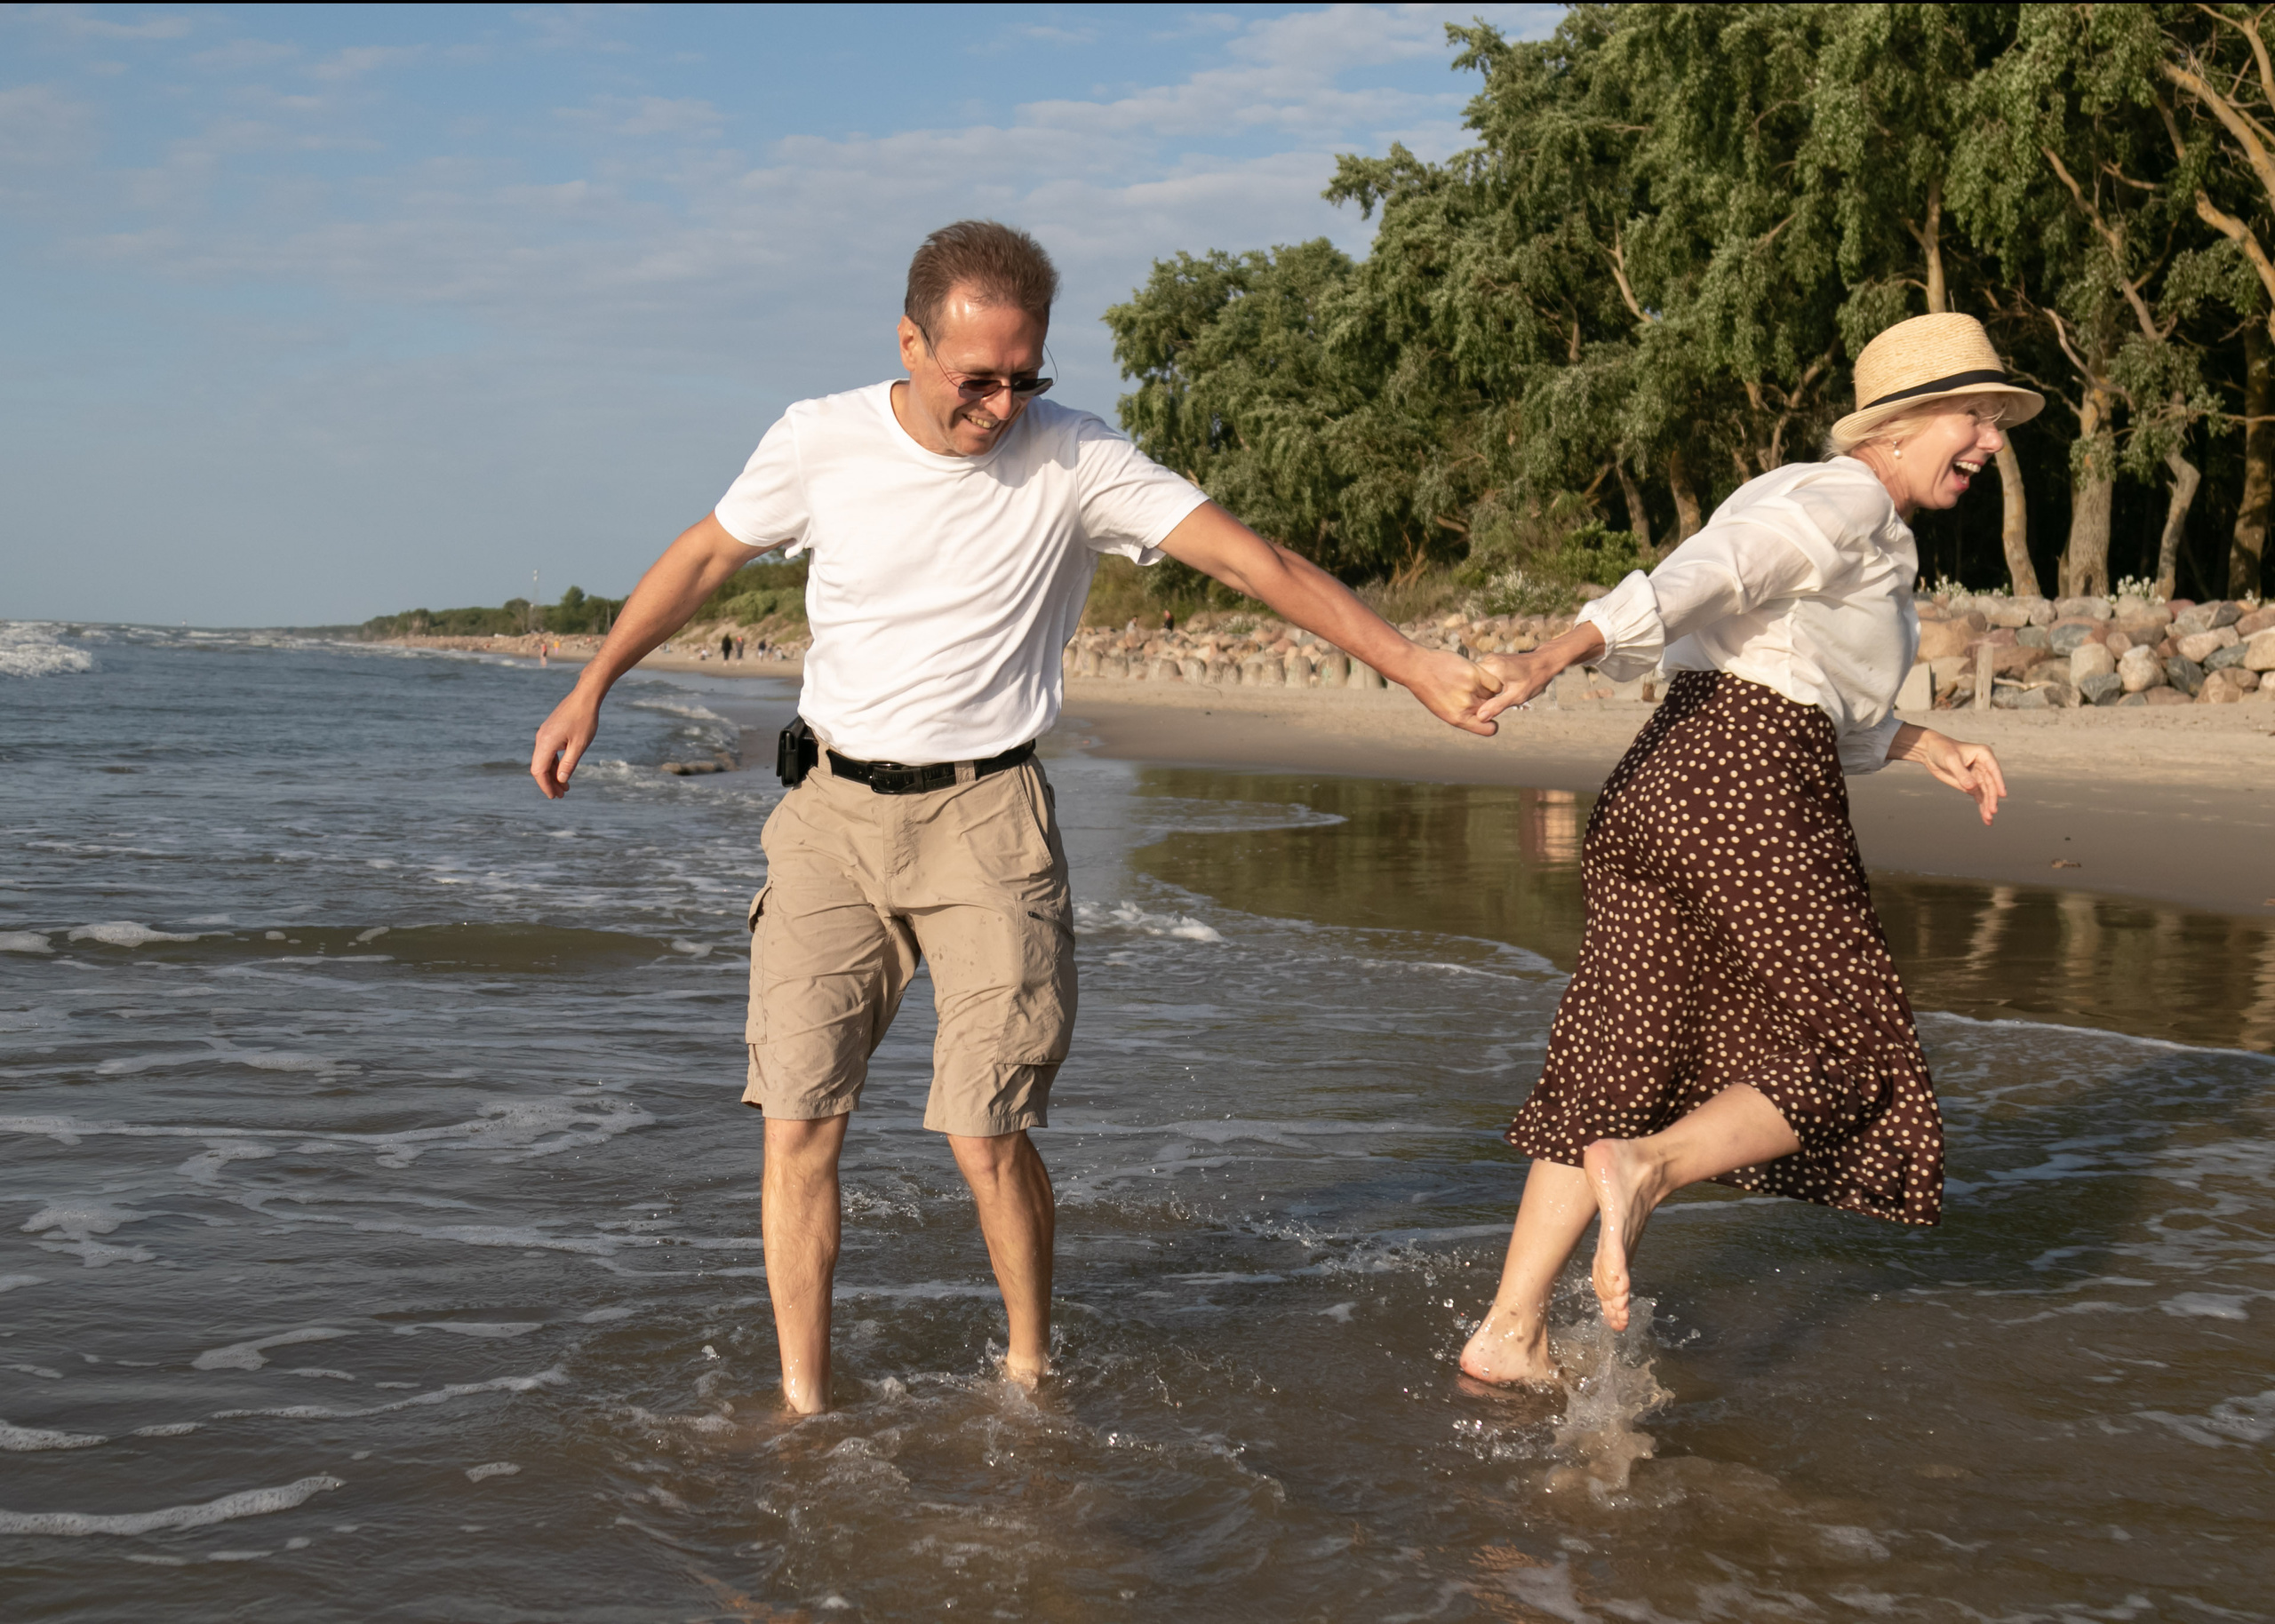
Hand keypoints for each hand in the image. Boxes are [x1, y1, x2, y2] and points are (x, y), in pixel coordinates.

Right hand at [531, 687, 601, 799]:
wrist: (585, 697)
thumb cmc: (585, 719)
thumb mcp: (580, 745)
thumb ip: (569, 763)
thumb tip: (561, 780)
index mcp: (546, 743)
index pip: (539, 771)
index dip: (545, 786)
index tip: (554, 797)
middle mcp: (541, 739)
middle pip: (540, 767)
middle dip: (549, 783)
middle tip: (562, 796)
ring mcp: (544, 734)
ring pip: (544, 760)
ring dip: (553, 774)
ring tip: (565, 787)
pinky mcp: (550, 732)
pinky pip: (548, 752)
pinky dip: (555, 763)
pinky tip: (563, 771)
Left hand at [1396, 646, 1504, 735]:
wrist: (1417, 667)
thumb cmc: (1428, 689)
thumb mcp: (1442, 710)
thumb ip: (1462, 714)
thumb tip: (1482, 716)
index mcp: (1458, 719)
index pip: (1489, 729)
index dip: (1490, 723)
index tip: (1485, 715)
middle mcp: (1466, 706)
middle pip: (1490, 709)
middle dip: (1485, 703)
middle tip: (1474, 693)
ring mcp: (1471, 689)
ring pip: (1492, 695)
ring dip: (1487, 690)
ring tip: (1471, 683)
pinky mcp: (1474, 673)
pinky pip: (1495, 683)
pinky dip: (1491, 682)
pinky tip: (1480, 678)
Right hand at [1474, 623, 1606, 721]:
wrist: (1546, 662)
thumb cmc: (1534, 679)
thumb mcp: (1517, 696)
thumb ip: (1498, 705)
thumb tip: (1480, 717)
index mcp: (1492, 667)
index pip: (1471, 685)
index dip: (1474, 699)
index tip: (1478, 710)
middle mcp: (1488, 660)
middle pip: (1473, 682)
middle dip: (1477, 696)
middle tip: (1486, 708)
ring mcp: (1491, 659)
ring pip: (1478, 680)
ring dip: (1482, 691)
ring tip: (1492, 701)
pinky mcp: (1494, 661)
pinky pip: (1485, 677)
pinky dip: (1488, 686)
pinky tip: (1496, 694)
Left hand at [1890, 725, 2005, 823]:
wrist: (1930, 752)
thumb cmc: (1942, 750)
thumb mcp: (1951, 760)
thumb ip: (1962, 773)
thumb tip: (1972, 787)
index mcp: (1984, 755)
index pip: (1994, 770)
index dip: (1999, 782)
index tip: (2002, 795)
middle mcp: (1985, 766)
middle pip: (1991, 784)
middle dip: (1991, 798)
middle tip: (1992, 812)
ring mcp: (1979, 776)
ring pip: (1986, 793)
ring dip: (1988, 806)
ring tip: (1988, 819)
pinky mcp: (1971, 785)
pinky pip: (1979, 797)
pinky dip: (1982, 807)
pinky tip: (1986, 818)